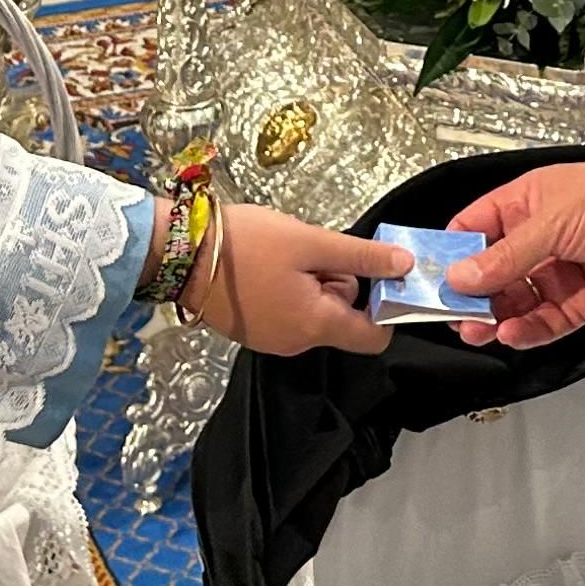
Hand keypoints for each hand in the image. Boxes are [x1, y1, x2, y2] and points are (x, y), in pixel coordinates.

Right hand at [198, 202, 404, 357]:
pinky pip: (287, 313)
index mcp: (316, 325)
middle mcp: (296, 343)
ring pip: (314, 313)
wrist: (179, 253)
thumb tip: (406, 266)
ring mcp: (270, 340)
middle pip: (341, 319)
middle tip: (311, 252)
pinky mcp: (250, 331)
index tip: (371, 272)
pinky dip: (288, 291)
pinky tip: (266, 266)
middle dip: (337, 283)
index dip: (383, 306)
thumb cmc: (247, 244)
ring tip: (284, 255)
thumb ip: (360, 257)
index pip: (374, 337)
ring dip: (311, 283)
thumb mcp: (309, 242)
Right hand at [445, 137, 584, 349]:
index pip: (473, 230)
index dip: (451, 254)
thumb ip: (505, 256)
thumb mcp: (552, 221)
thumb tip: (459, 277)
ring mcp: (559, 272)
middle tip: (452, 316)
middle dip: (470, 294)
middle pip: (491, 273)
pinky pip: (546, 321)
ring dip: (495, 317)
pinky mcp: (582, 302)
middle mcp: (538, 239)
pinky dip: (528, 330)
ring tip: (479, 330)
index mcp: (525, 204)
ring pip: (515, 302)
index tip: (428, 278)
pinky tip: (512, 334)